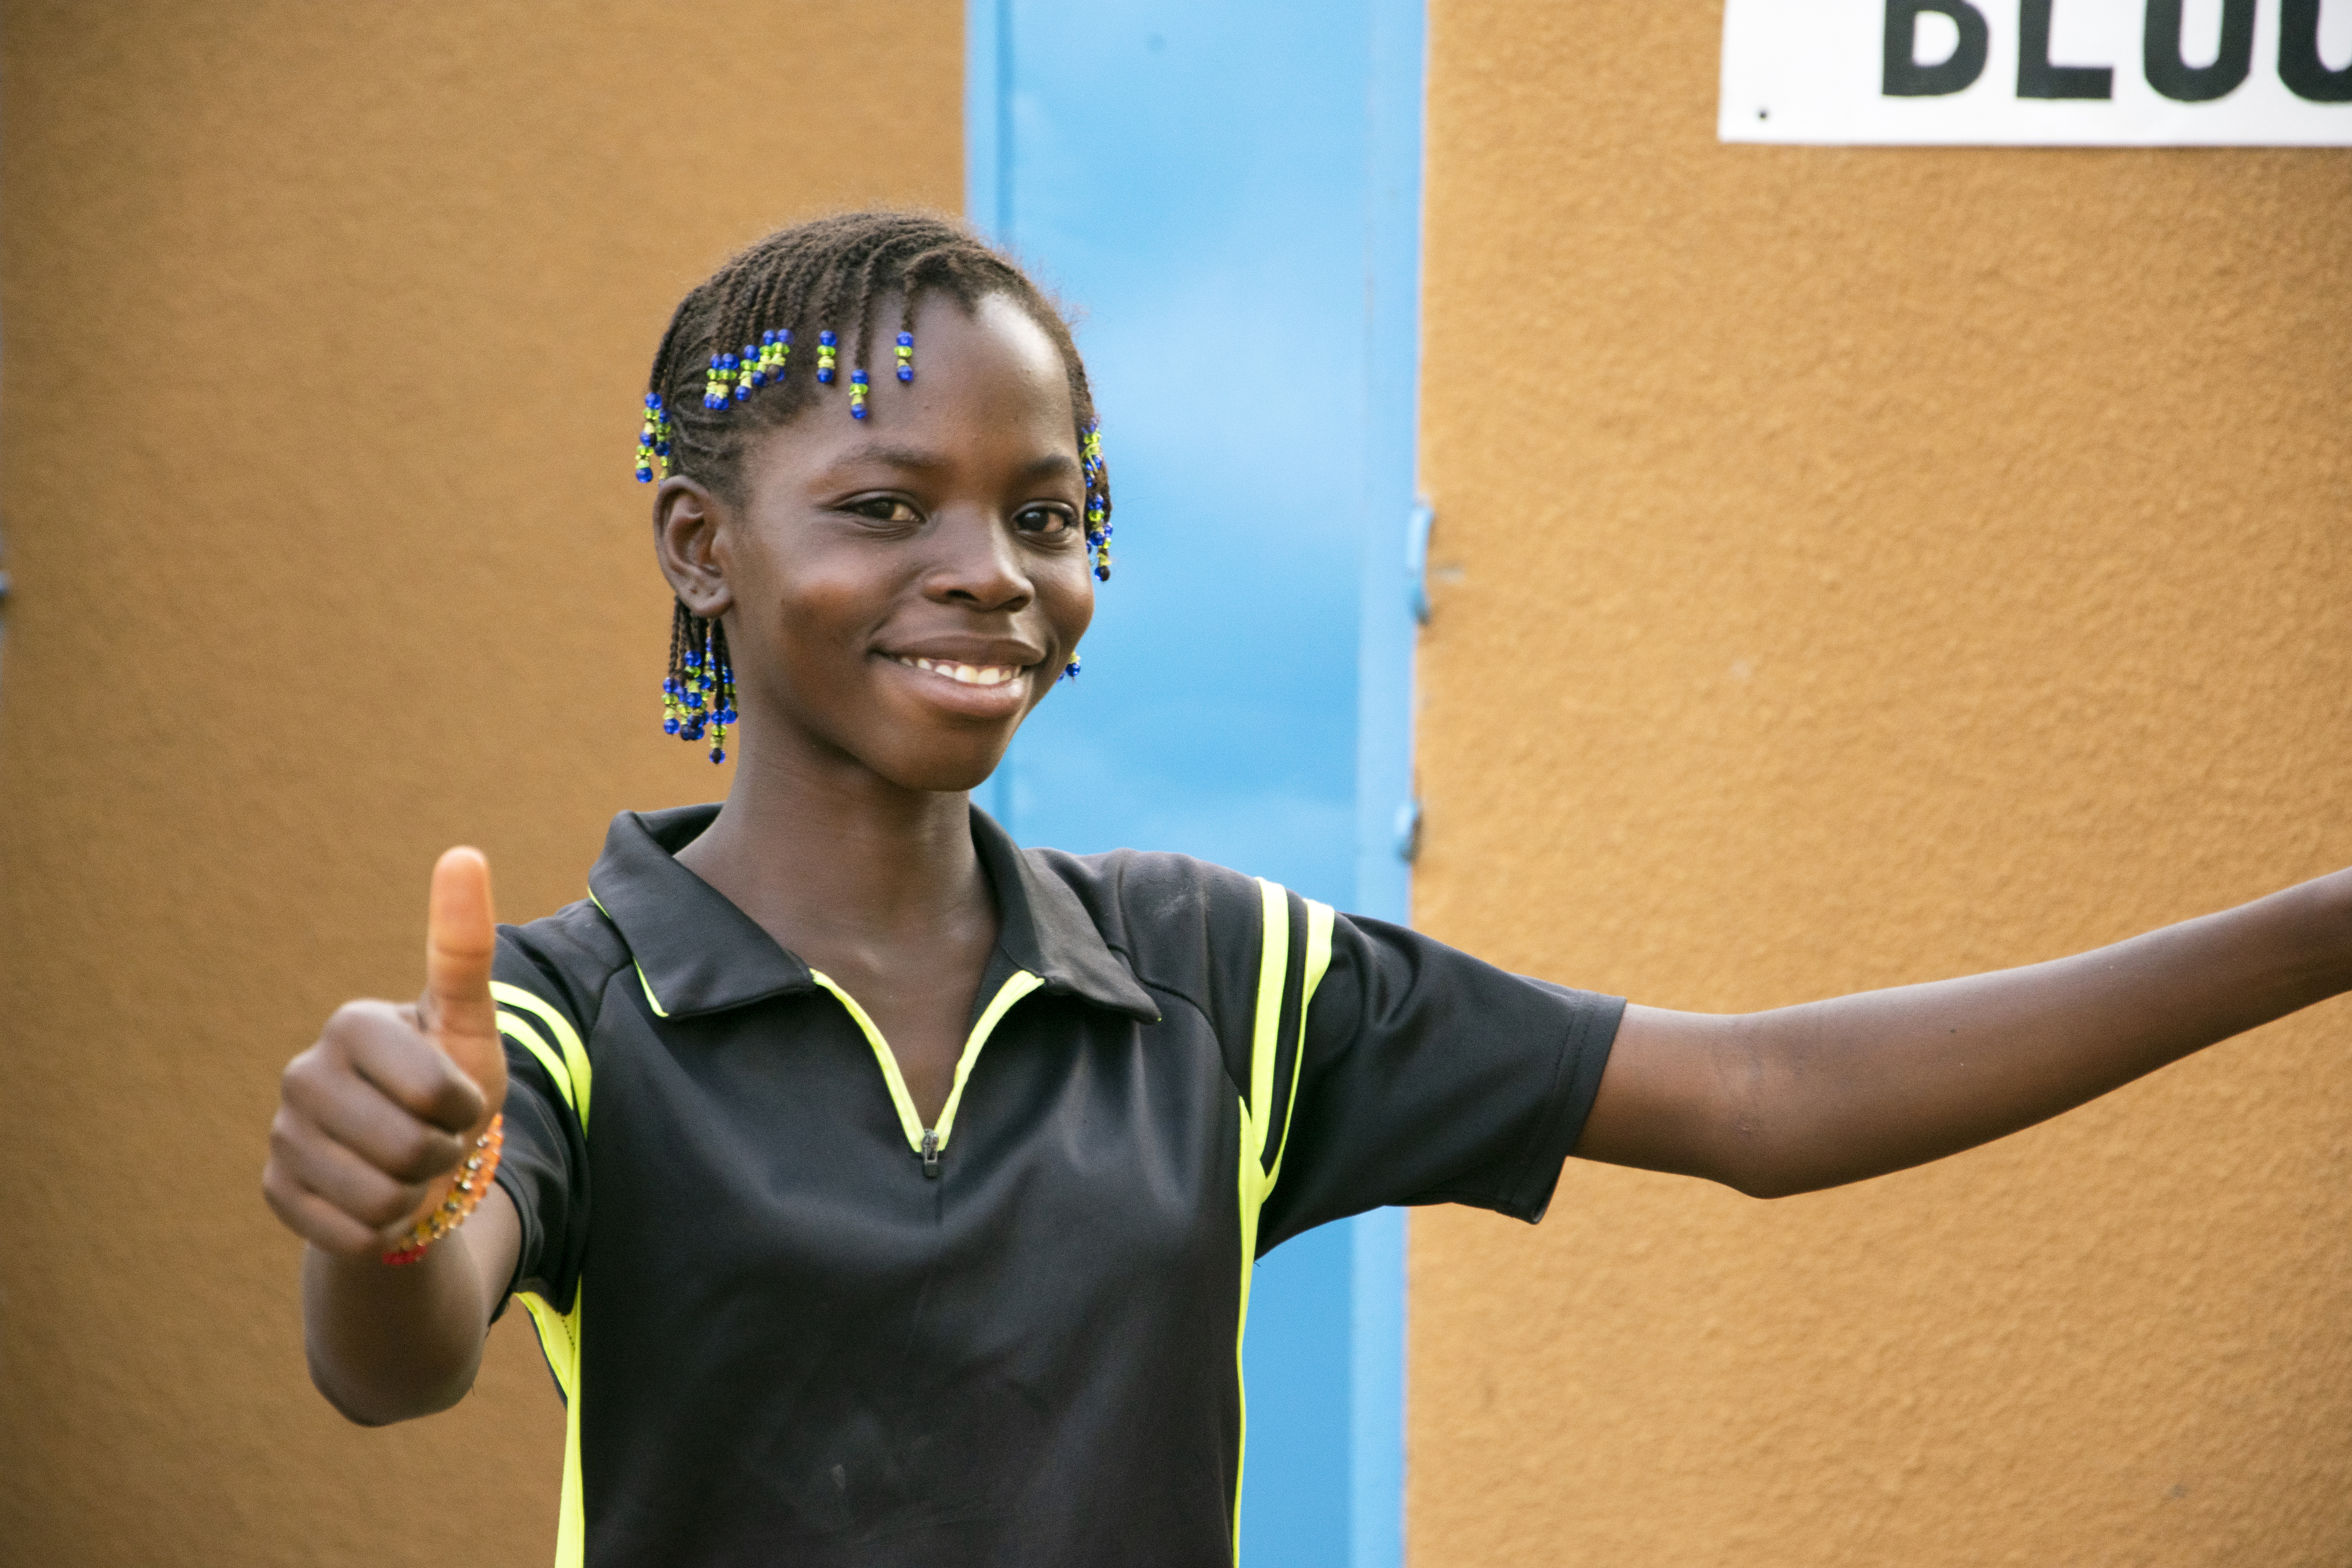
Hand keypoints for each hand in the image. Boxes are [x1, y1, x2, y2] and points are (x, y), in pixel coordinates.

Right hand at [264, 849, 510, 1257]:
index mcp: (352, 1024)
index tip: (456, 1095)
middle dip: (443, 1154)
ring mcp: (283, 1134)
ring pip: (382, 1198)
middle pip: (408, 1149)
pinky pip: (353, 1234)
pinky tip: (380, 1200)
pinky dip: (385, 1229)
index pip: (434, 1091)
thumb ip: (465, 946)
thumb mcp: (469, 1020)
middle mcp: (303, 1074)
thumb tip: (463, 852)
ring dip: (418, 1194)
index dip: (464, 1107)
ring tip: (411, 1167)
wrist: (418, 1157)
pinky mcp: (275, 1191)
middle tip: (436, 1137)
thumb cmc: (452, 1077)